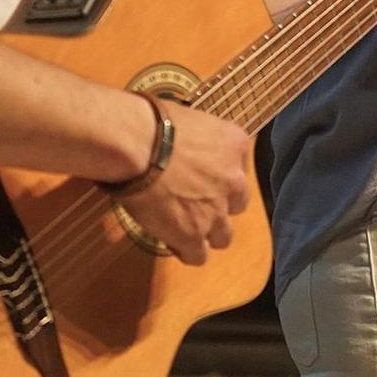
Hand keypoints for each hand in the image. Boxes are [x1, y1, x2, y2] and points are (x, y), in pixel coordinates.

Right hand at [115, 100, 251, 265]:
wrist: (137, 144)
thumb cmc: (153, 123)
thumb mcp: (190, 120)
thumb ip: (199, 140)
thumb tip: (184, 146)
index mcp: (235, 145)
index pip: (239, 169)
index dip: (218, 177)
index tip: (199, 178)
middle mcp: (234, 180)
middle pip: (236, 205)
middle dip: (217, 206)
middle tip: (191, 202)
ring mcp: (216, 210)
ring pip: (223, 236)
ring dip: (205, 232)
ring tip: (181, 226)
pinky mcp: (194, 234)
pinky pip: (198, 256)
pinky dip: (186, 251)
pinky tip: (171, 241)